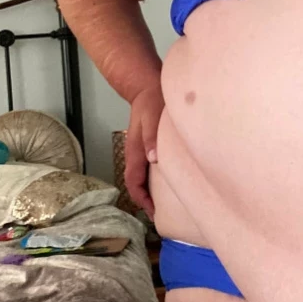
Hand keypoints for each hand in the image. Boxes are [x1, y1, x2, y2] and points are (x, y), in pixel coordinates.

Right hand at [124, 83, 164, 218]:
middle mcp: (136, 154)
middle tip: (161, 214)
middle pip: (137, 183)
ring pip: (142, 176)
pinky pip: (148, 168)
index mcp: (136, 151)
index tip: (153, 212)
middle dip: (146, 200)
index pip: (134, 182)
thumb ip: (151, 138)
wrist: (146, 87)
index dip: (141, 199)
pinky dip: (155, 179)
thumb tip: (153, 159)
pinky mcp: (148, 146)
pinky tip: (168, 181)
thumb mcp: (152, 118)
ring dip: (150, 190)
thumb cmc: (150, 102)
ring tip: (165, 203)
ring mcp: (141, 150)